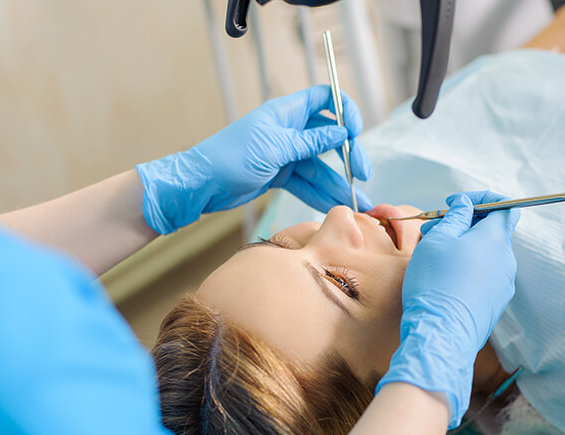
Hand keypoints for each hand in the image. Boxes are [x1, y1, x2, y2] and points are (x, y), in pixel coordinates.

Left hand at [137, 85, 372, 233]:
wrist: (202, 184)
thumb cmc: (230, 157)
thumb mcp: (276, 148)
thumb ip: (311, 142)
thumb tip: (342, 133)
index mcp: (286, 113)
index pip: (324, 99)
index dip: (344, 111)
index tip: (356, 132)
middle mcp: (289, 130)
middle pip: (329, 138)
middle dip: (348, 156)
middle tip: (362, 174)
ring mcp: (285, 154)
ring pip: (320, 166)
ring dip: (338, 183)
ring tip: (357, 202)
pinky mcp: (280, 175)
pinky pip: (307, 183)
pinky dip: (320, 194)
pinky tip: (335, 205)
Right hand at [377, 191, 519, 427]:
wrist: (441, 333)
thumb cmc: (436, 281)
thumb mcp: (439, 239)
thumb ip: (456, 217)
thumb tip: (466, 205)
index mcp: (496, 240)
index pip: (505, 206)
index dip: (481, 200)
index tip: (455, 203)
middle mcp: (506, 261)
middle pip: (491, 231)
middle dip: (464, 224)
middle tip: (434, 229)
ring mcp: (503, 285)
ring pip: (485, 255)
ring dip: (462, 247)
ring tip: (433, 254)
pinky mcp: (494, 304)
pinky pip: (483, 276)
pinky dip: (466, 268)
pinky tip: (443, 277)